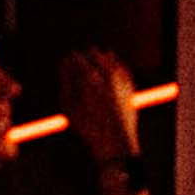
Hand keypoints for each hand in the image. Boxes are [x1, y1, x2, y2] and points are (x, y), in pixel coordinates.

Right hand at [64, 49, 142, 165]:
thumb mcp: (68, 106)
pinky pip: (121, 66)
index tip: (66, 64)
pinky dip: (113, 67)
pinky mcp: (130, 84)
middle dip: (85, 57)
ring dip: (99, 59)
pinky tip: (107, 73)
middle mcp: (108, 75)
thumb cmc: (88, 127)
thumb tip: (64, 62)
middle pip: (93, 52)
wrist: (115, 142)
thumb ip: (65, 81)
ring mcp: (121, 78)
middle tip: (79, 66)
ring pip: (109, 56)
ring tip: (92, 70)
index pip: (76, 58)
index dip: (69, 60)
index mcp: (89, 78)